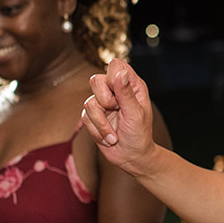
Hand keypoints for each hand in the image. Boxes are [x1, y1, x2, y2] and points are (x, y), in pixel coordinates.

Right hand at [80, 60, 158, 180]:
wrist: (131, 157)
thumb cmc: (140, 135)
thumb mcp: (136, 113)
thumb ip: (126, 93)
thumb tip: (120, 72)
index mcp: (131, 85)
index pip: (116, 65)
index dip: (113, 77)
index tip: (119, 95)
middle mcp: (115, 91)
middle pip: (96, 80)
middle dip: (104, 100)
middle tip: (116, 111)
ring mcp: (103, 103)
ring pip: (88, 102)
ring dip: (101, 123)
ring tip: (114, 135)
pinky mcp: (93, 116)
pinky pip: (84, 118)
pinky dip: (97, 131)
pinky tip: (109, 138)